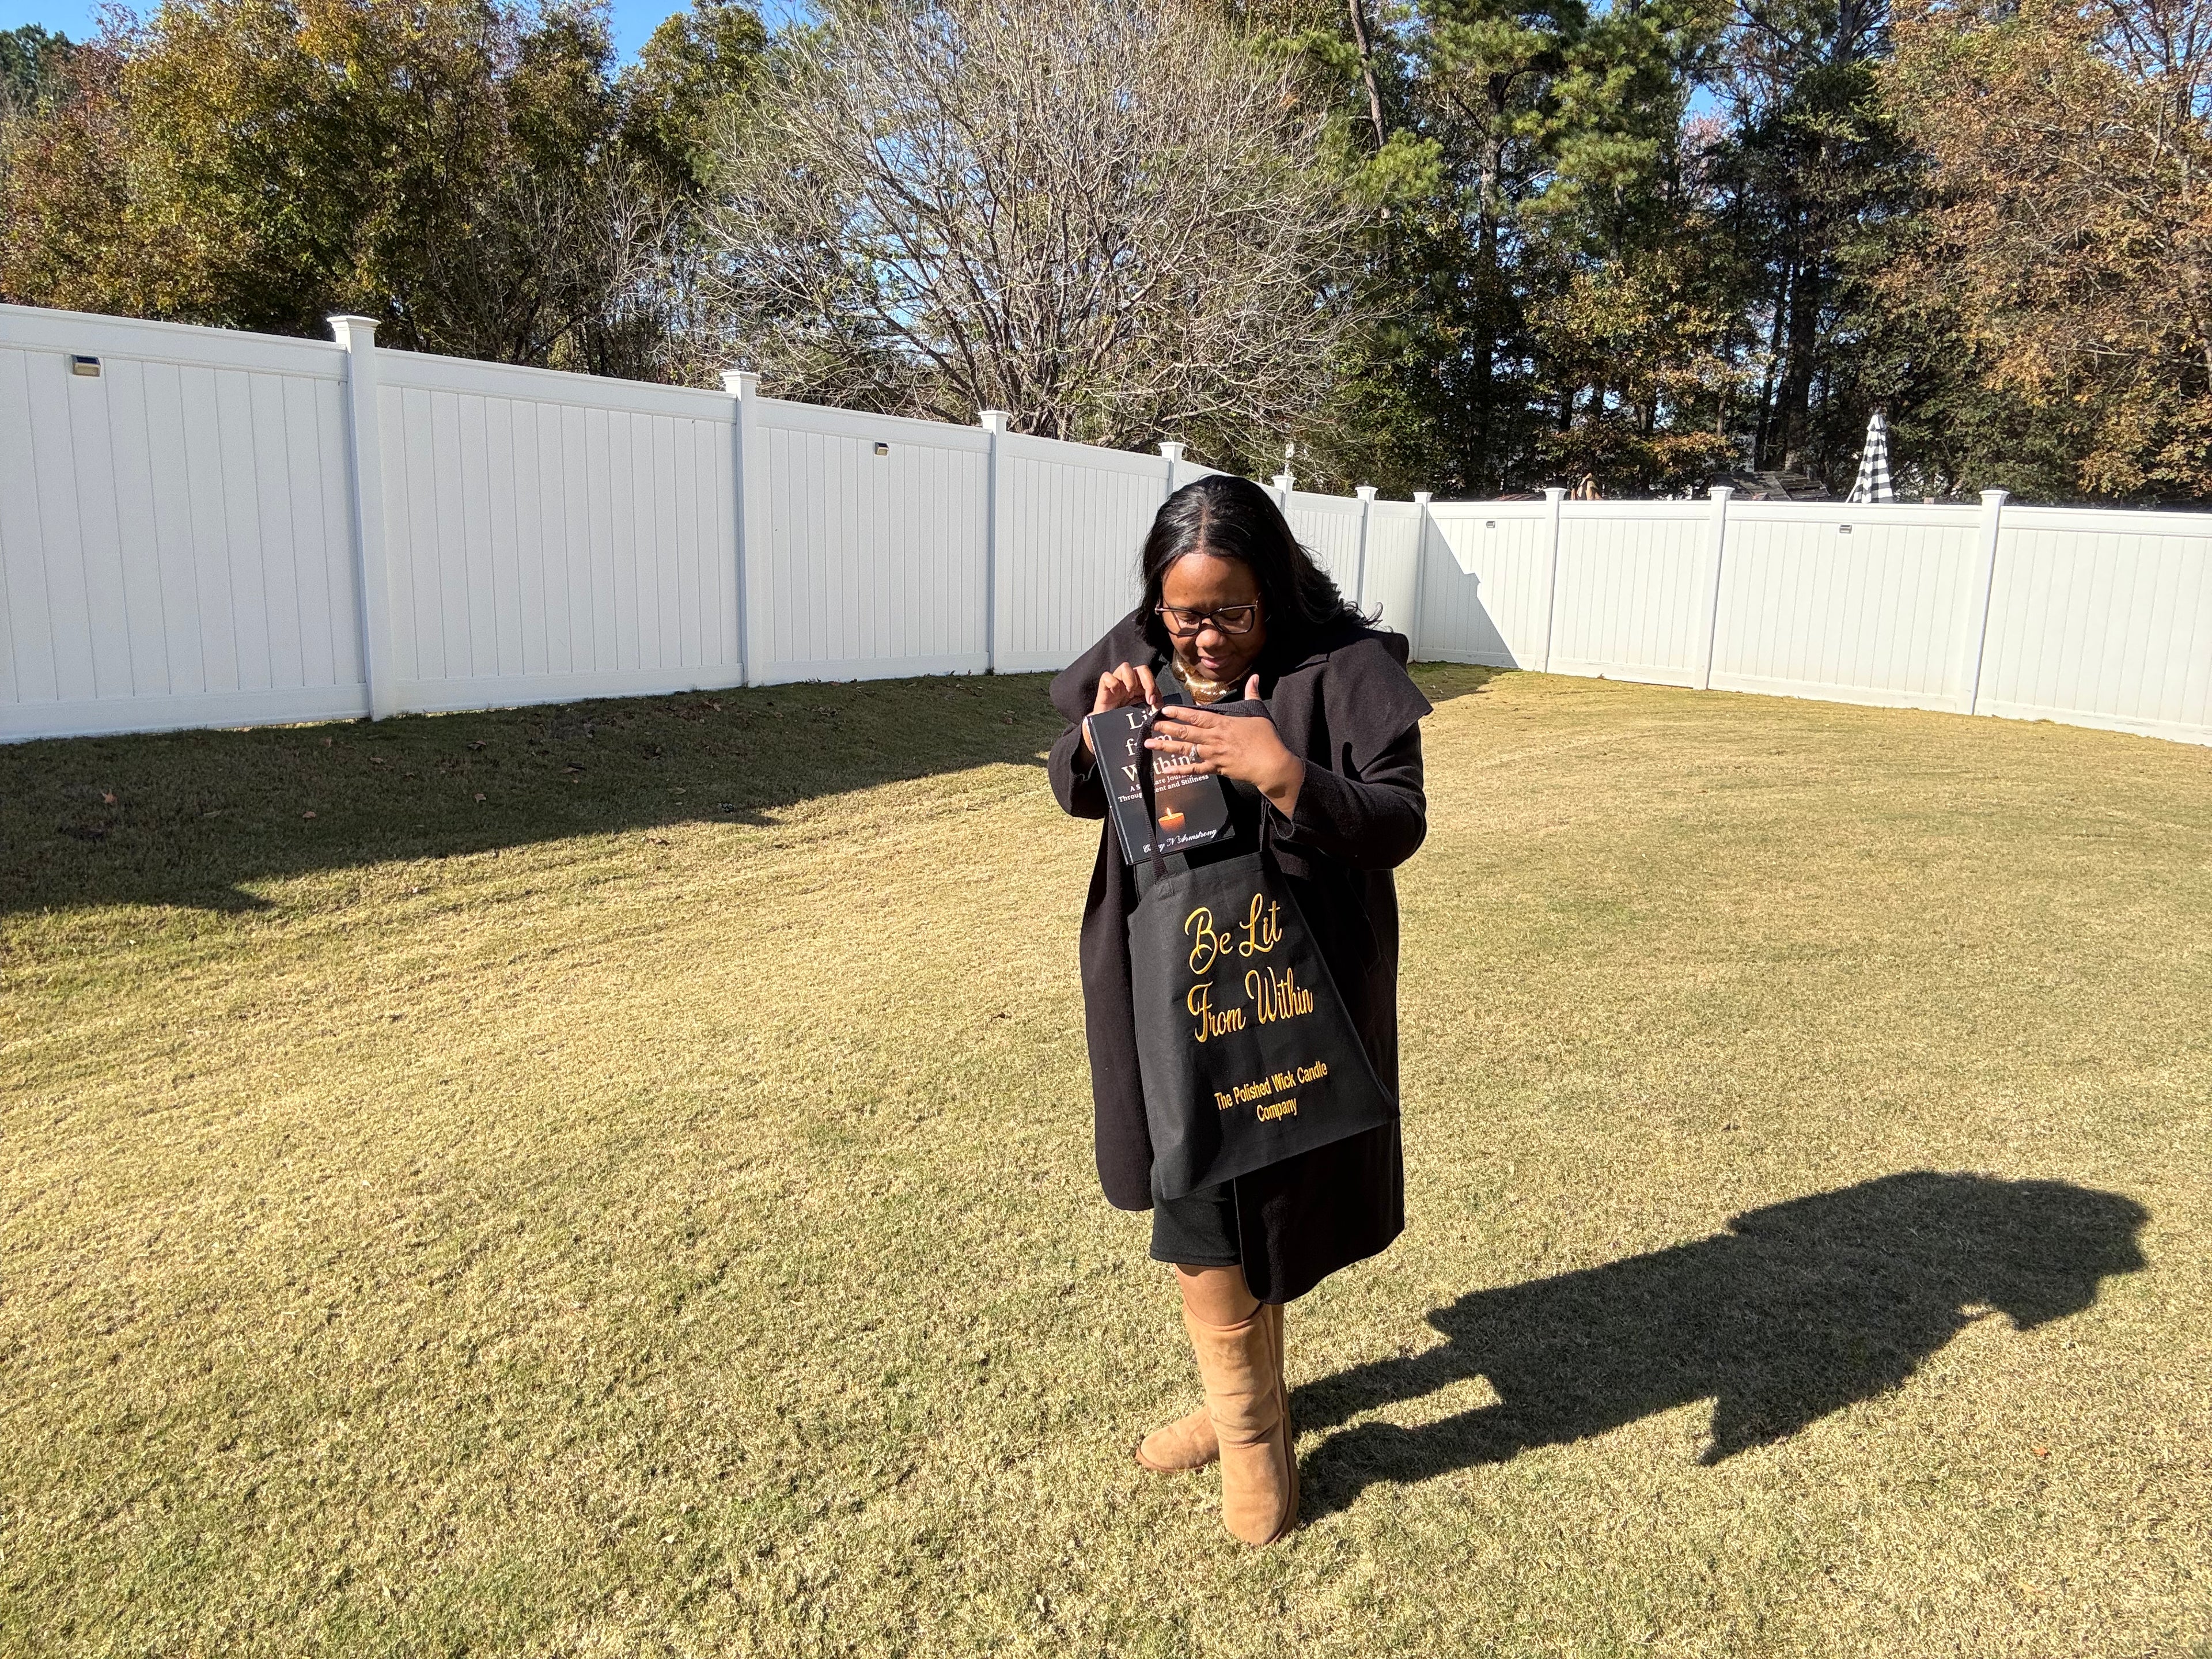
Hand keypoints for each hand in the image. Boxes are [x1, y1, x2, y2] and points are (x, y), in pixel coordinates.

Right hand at [1081, 661, 1160, 753]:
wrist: (1108, 731)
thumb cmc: (1124, 721)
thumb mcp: (1142, 715)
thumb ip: (1152, 708)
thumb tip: (1160, 706)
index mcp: (1140, 687)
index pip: (1151, 677)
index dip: (1154, 687)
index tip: (1154, 703)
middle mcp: (1129, 682)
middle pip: (1142, 668)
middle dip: (1148, 682)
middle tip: (1148, 698)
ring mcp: (1116, 682)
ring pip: (1125, 667)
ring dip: (1131, 679)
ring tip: (1129, 693)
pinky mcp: (1103, 687)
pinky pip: (1107, 676)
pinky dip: (1112, 683)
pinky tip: (1115, 693)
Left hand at [1146, 675, 1303, 815]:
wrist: (1272, 765)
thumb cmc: (1267, 739)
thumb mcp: (1259, 712)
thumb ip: (1252, 694)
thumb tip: (1255, 676)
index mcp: (1223, 724)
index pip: (1196, 716)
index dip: (1179, 713)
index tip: (1164, 710)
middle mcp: (1214, 739)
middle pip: (1185, 732)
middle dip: (1166, 728)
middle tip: (1149, 725)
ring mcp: (1213, 755)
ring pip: (1185, 749)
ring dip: (1166, 747)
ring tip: (1150, 743)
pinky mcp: (1216, 769)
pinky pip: (1194, 770)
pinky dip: (1180, 770)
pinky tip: (1166, 770)